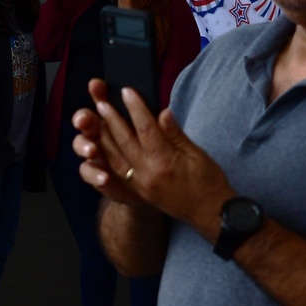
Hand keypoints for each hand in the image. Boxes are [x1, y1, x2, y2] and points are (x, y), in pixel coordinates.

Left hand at [73, 78, 235, 222]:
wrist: (209, 214)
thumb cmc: (208, 182)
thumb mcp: (197, 154)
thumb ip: (176, 134)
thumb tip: (163, 112)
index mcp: (164, 162)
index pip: (145, 128)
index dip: (135, 108)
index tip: (127, 91)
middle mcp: (147, 173)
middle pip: (124, 141)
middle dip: (112, 120)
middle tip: (101, 102)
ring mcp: (140, 184)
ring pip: (115, 157)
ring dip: (104, 138)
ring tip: (97, 120)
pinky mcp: (138, 192)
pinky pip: (117, 172)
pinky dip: (108, 157)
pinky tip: (102, 145)